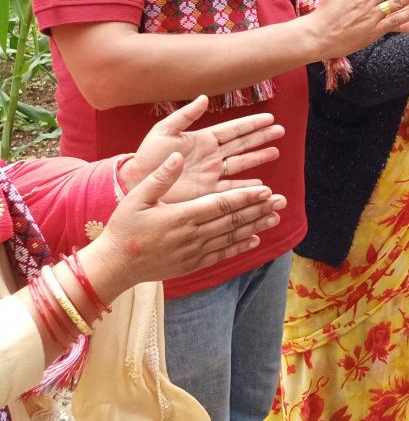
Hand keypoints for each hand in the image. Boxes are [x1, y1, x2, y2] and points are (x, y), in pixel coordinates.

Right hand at [89, 152, 287, 285]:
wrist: (114, 266)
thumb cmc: (123, 228)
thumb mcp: (137, 197)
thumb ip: (160, 177)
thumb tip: (179, 155)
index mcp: (182, 216)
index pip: (222, 204)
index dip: (246, 197)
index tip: (266, 190)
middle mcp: (193, 235)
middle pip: (233, 220)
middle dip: (259, 209)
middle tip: (281, 200)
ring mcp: (194, 251)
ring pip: (231, 237)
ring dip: (255, 226)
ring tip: (275, 218)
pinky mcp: (192, 264)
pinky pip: (221, 254)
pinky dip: (239, 247)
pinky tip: (254, 240)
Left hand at [120, 95, 283, 199]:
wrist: (136, 184)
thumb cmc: (147, 157)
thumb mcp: (163, 131)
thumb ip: (185, 115)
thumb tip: (205, 97)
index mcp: (203, 139)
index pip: (233, 129)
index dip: (251, 123)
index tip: (269, 117)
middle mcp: (211, 156)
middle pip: (243, 144)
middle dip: (262, 137)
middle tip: (281, 130)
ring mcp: (212, 174)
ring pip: (242, 164)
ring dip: (259, 158)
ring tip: (275, 152)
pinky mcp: (208, 192)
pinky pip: (233, 188)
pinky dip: (248, 187)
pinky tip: (261, 184)